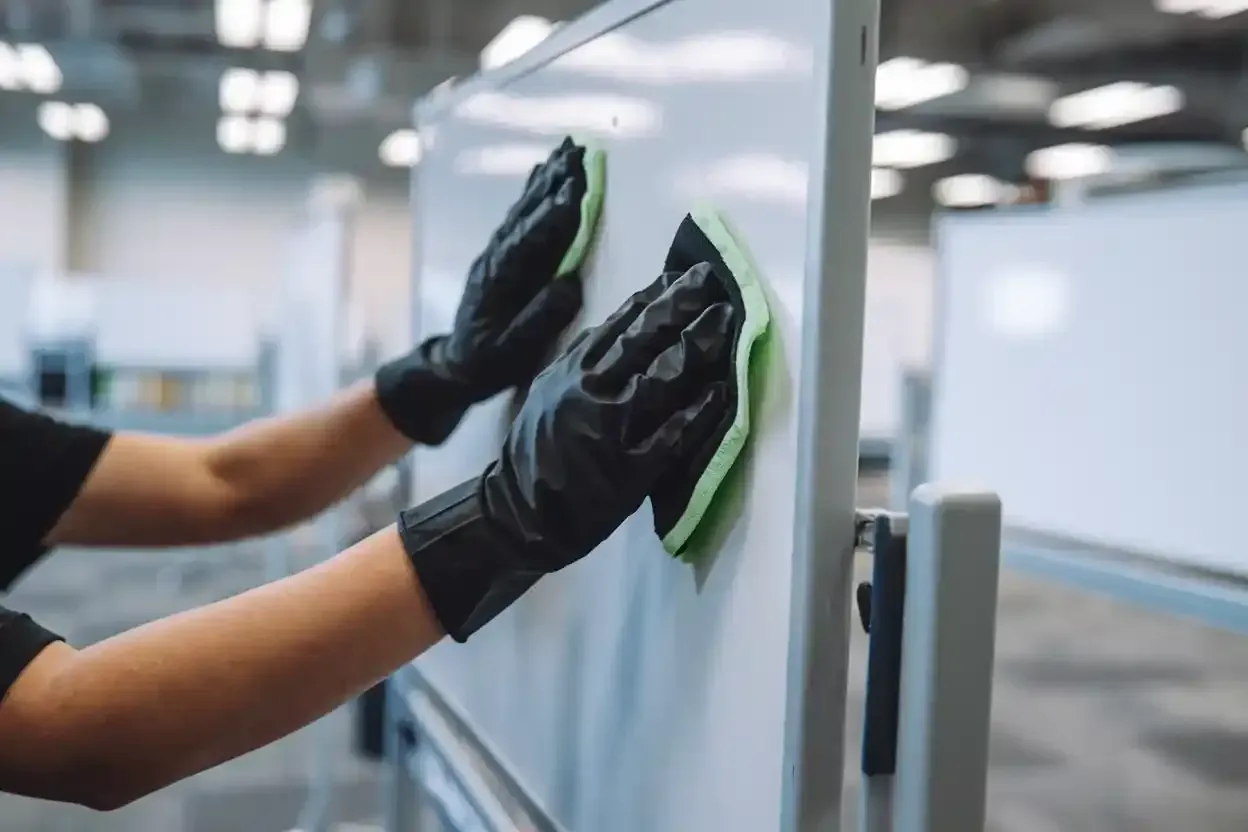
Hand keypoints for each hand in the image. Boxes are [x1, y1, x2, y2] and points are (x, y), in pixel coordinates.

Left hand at [376, 137, 595, 444]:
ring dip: (546, 178)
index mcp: (501, 281)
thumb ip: (539, 320)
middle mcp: (497, 258)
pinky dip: (533, 191)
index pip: (532, 240)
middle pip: (528, 213)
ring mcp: (497, 252)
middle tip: (579, 151)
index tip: (576, 189)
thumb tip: (570, 286)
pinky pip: (520, 215)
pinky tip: (544, 172)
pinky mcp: (500, 253)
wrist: (455, 364)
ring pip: (523, 208)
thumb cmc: (488, 363)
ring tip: (568, 150)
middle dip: (554, 182)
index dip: (554, 215)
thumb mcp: (512, 352)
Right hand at [397, 264, 736, 640]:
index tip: (684, 275)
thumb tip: (626, 321)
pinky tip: (722, 392)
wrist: (518, 513)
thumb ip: (584, 359)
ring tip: (726, 323)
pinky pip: (669, 436)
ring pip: (660, 379)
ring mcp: (610, 431)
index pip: (619, 324)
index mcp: (571, 372)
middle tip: (711, 283)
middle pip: (642, 340)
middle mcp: (589, 393)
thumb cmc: (538, 451)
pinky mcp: (629, 471)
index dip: (656, 297)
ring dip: (697, 347)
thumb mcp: (550, 391)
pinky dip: (697, 413)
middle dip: (681, 307)